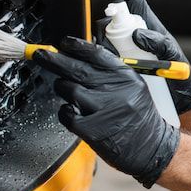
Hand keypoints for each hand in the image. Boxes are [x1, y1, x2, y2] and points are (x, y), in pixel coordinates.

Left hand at [33, 36, 179, 187]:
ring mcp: (103, 110)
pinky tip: (70, 111)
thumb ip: (110, 73)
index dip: (76, 46)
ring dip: (62, 87)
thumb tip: (79, 57)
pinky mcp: (92, 130)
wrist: (150, 148)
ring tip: (64, 89)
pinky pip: (67, 114)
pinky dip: (64, 111)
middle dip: (54, 59)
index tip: (62, 43)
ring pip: (69, 89)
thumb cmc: (138, 117)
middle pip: (78, 68)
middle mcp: (116, 90)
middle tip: (40, 55)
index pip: (96, 54)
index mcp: (126, 77)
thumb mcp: (133, 87)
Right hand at [96, 0, 190, 113]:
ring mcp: (120, 45)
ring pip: (102, 36)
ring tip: (119, 59)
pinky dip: (100, 58)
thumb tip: (137, 35)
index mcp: (145, 20)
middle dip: (108, 24)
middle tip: (116, 40)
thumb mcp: (171, 54)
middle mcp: (130, 30)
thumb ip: (159, 42)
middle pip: (109, 17)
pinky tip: (111, 68)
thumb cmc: (178, 71)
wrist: (176, 96)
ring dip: (105, 44)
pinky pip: (100, 55)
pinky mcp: (114, 61)